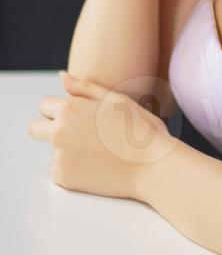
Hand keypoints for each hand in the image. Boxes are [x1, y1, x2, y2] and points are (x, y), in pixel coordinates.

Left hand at [27, 72, 177, 200]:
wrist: (154, 166)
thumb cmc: (141, 130)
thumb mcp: (116, 100)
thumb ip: (85, 87)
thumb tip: (61, 76)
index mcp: (71, 107)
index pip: (44, 106)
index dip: (61, 110)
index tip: (80, 118)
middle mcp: (60, 130)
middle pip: (35, 128)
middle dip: (49, 130)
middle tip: (80, 137)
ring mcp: (60, 155)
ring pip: (52, 151)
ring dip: (67, 151)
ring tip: (98, 153)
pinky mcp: (64, 177)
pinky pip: (59, 172)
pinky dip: (73, 171)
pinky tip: (97, 168)